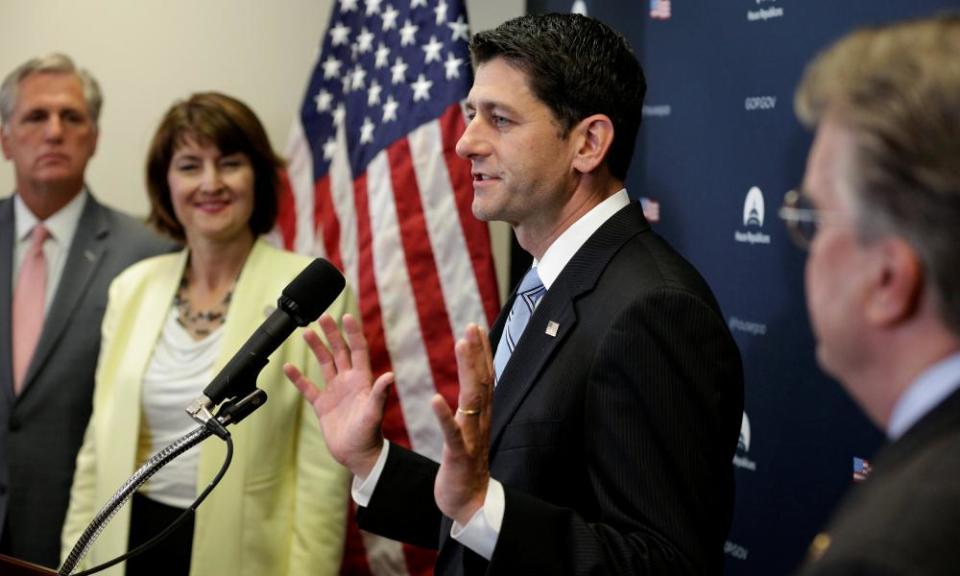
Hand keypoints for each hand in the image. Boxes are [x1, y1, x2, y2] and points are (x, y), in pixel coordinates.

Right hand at [284, 313, 392, 477]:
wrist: (358, 456)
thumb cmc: (369, 435)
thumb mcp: (374, 413)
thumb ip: (380, 394)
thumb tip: (390, 376)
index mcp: (361, 380)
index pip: (358, 350)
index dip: (353, 333)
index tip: (346, 316)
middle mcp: (348, 382)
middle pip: (340, 351)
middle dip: (332, 334)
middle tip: (322, 316)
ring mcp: (335, 392)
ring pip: (325, 364)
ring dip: (316, 348)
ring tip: (306, 332)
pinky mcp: (322, 405)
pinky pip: (308, 388)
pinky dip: (298, 378)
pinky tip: (288, 367)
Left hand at [432, 323, 494, 525]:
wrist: (471, 502)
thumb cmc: (467, 465)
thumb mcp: (471, 430)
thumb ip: (472, 407)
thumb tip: (475, 382)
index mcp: (481, 415)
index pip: (485, 377)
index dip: (482, 352)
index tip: (476, 327)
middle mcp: (481, 422)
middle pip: (482, 380)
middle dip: (477, 352)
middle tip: (471, 327)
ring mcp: (472, 438)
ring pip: (472, 398)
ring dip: (467, 370)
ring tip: (461, 345)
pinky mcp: (459, 455)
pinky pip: (452, 433)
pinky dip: (445, 416)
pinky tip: (435, 399)